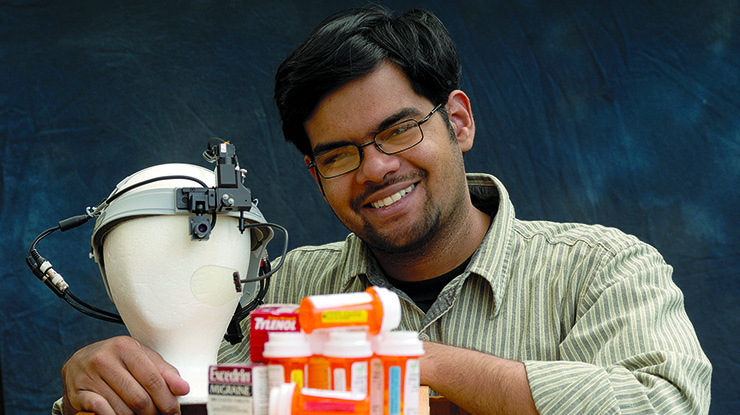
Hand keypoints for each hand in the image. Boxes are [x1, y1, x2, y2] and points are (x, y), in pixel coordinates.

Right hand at [61, 336, 189, 414]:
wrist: (79, 362)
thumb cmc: (116, 359)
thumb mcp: (141, 357)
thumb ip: (163, 371)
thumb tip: (183, 388)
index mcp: (125, 347)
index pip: (153, 380)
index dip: (167, 400)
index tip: (173, 411)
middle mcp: (105, 359)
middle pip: (139, 398)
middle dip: (152, 412)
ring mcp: (89, 376)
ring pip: (122, 409)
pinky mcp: (77, 393)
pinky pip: (102, 412)